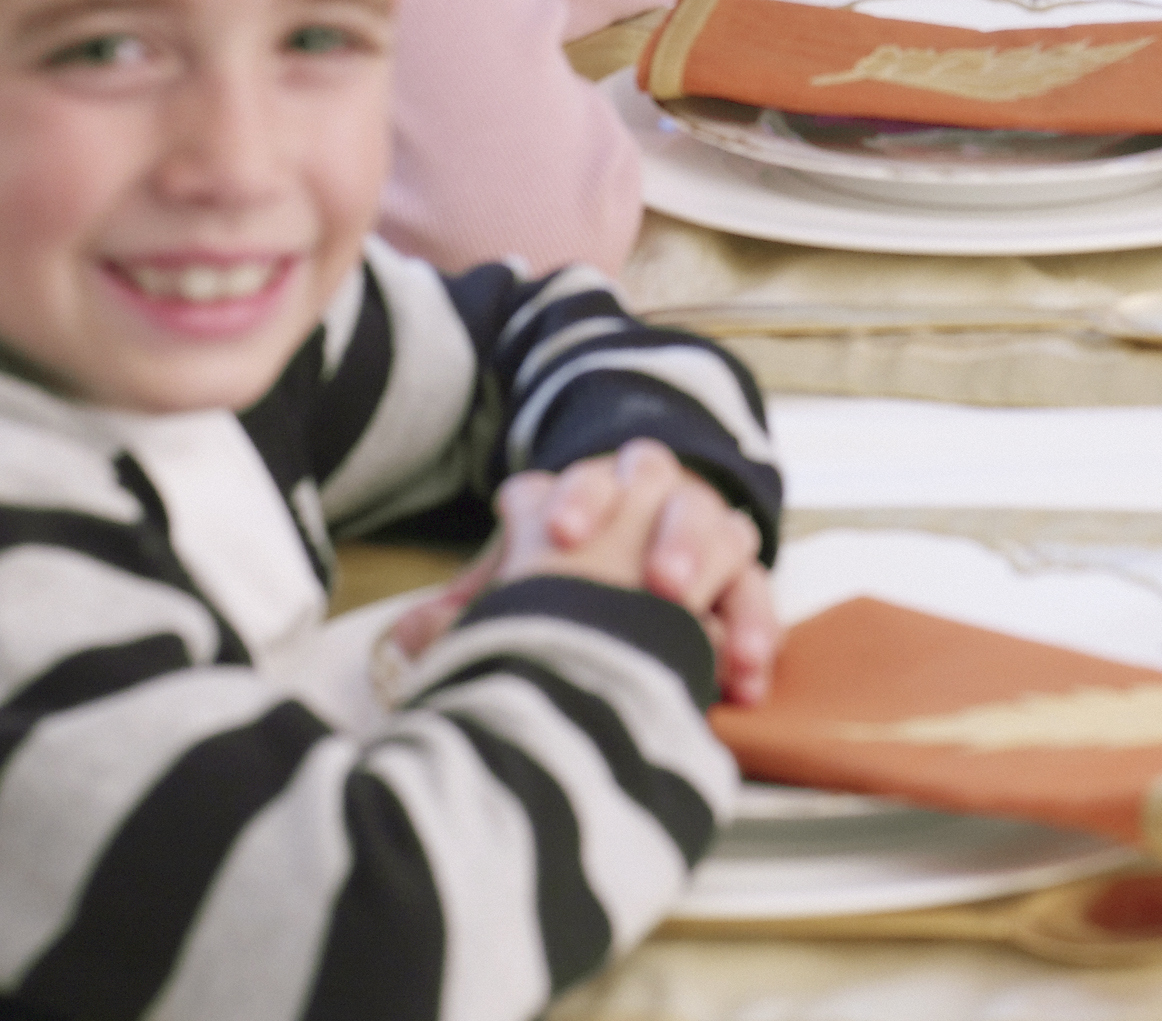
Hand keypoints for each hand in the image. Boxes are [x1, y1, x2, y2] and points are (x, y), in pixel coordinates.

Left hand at [412, 440, 779, 706]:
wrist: (623, 582)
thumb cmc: (559, 584)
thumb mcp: (511, 594)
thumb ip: (467, 610)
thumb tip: (403, 640)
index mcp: (594, 491)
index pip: (588, 479)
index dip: (576, 503)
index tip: (560, 538)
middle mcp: (653, 499)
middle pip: (670, 492)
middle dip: (668, 534)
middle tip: (660, 584)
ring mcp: (702, 536)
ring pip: (725, 533)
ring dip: (720, 585)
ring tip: (720, 645)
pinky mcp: (738, 583)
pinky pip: (758, 597)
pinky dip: (755, 636)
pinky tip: (745, 682)